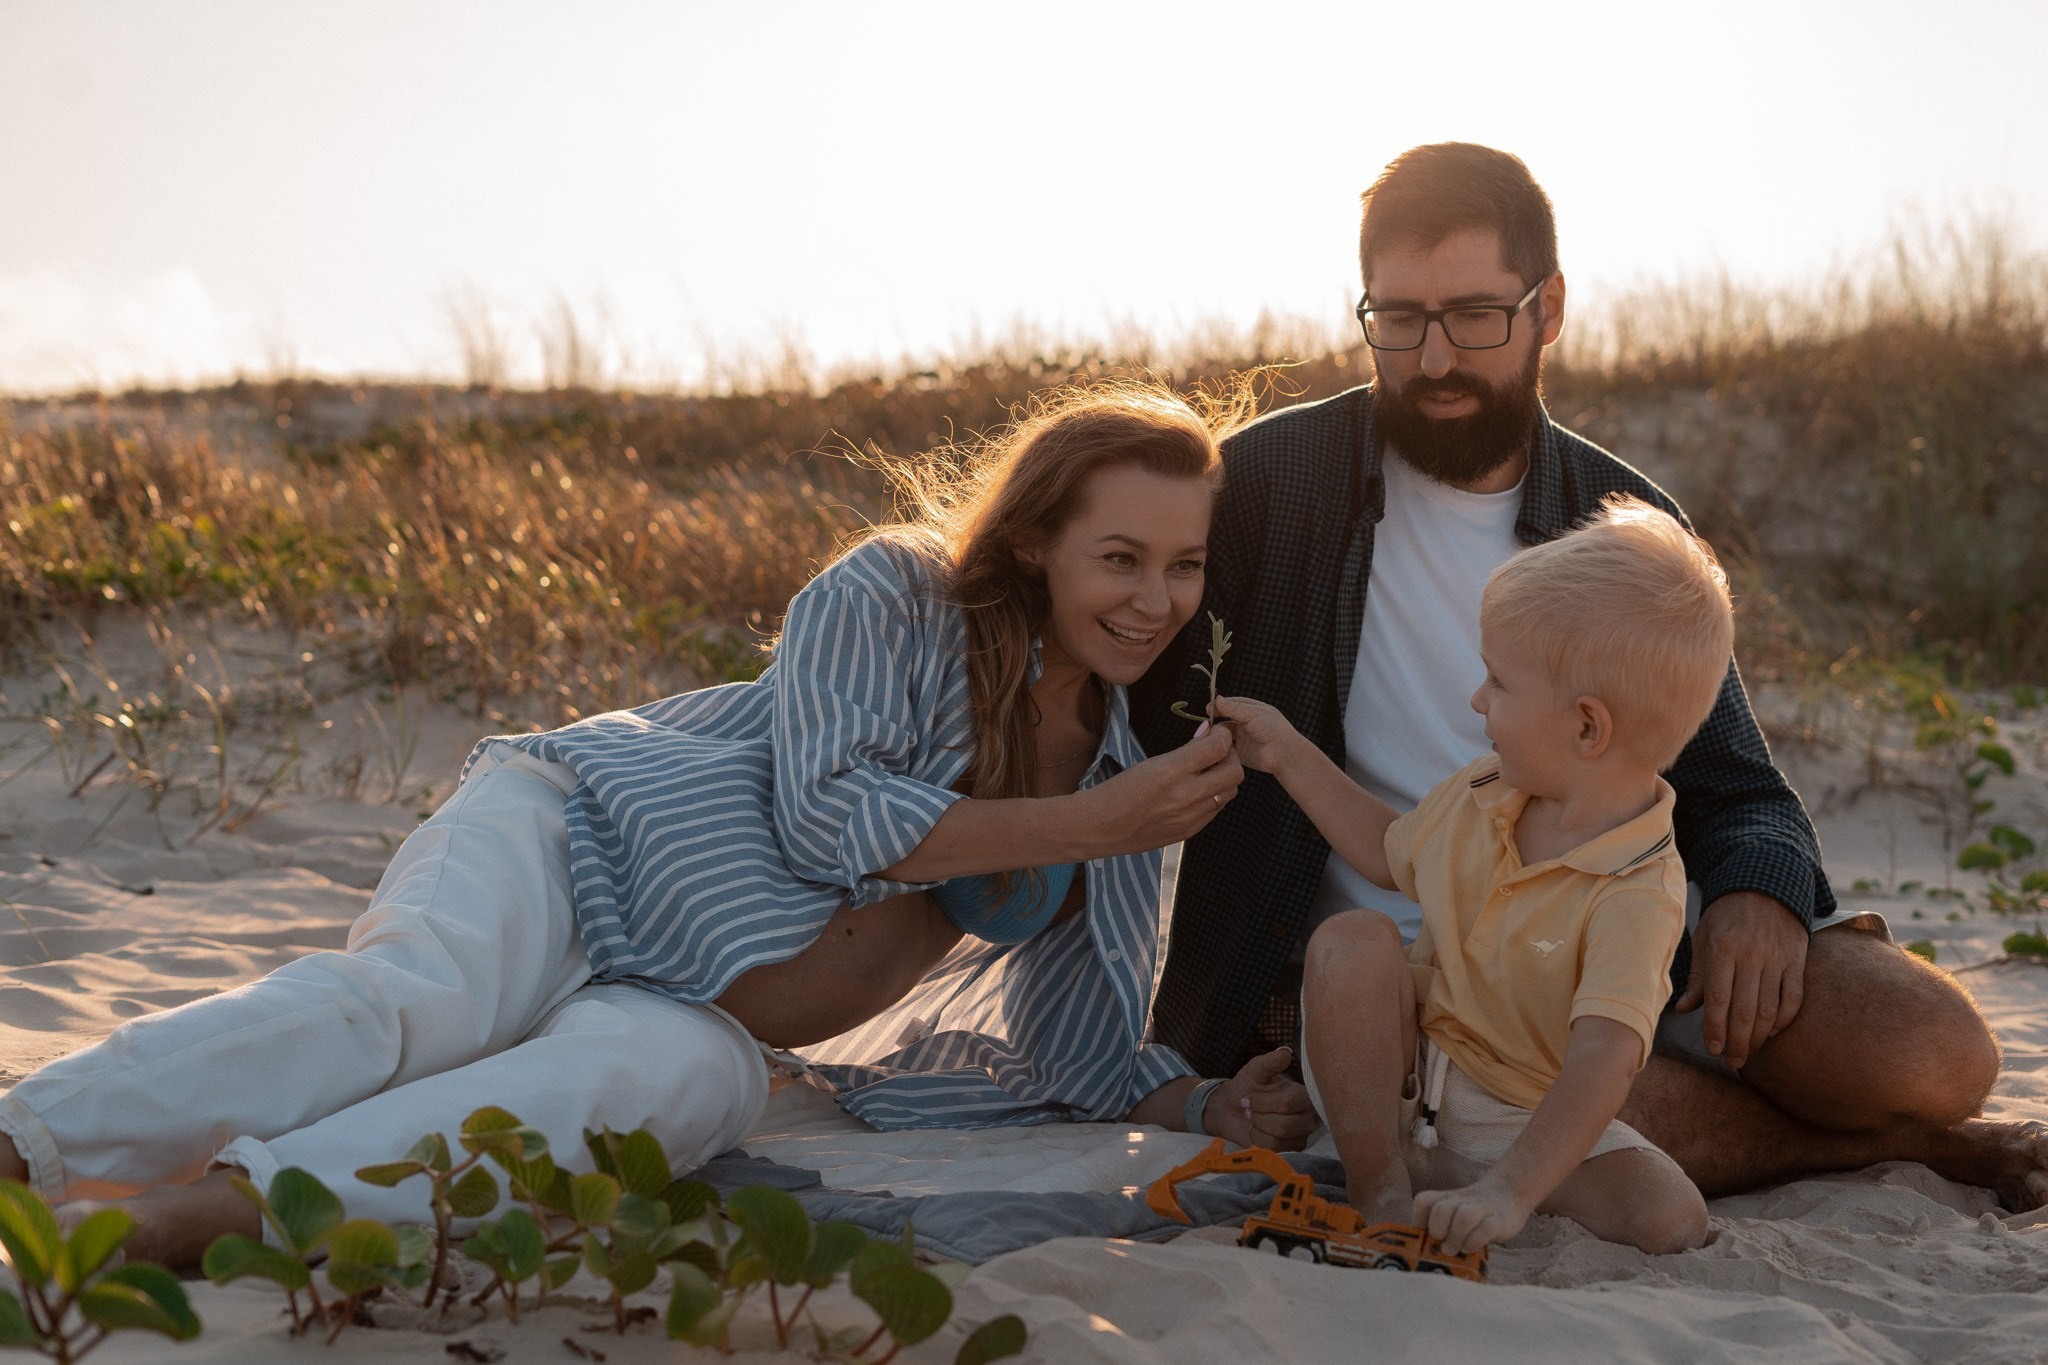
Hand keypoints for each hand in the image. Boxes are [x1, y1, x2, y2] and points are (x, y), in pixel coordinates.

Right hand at [1085, 723, 1241, 854]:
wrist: (1101, 827)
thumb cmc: (1118, 791)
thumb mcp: (1149, 763)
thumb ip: (1184, 749)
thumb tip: (1207, 733)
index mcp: (1171, 771)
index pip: (1217, 748)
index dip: (1224, 735)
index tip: (1219, 732)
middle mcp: (1186, 795)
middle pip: (1235, 772)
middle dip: (1231, 756)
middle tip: (1218, 751)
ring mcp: (1191, 817)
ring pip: (1230, 792)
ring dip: (1225, 778)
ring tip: (1208, 772)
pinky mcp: (1190, 831)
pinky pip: (1216, 810)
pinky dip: (1214, 796)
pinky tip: (1197, 791)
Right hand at [1208, 696, 1307, 775]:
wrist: (1283, 753)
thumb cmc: (1273, 729)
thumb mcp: (1253, 713)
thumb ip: (1234, 708)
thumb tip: (1217, 699)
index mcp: (1253, 710)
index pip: (1233, 703)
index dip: (1221, 704)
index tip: (1209, 706)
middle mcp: (1248, 723)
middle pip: (1227, 717)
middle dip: (1217, 716)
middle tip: (1207, 717)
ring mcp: (1244, 737)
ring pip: (1225, 731)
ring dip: (1218, 731)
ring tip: (1212, 731)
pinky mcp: (1240, 751)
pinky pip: (1226, 746)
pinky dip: (1220, 744)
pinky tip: (1215, 742)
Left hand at [1208, 1047, 1318, 1150]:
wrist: (1231, 1109)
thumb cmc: (1247, 1087)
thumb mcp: (1255, 1071)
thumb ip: (1269, 1062)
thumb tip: (1285, 1052)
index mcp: (1303, 1095)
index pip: (1288, 1104)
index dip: (1263, 1103)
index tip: (1248, 1098)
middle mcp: (1307, 1117)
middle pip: (1285, 1125)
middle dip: (1259, 1117)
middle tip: (1249, 1110)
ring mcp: (1301, 1135)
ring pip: (1279, 1138)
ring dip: (1257, 1128)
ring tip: (1253, 1119)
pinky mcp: (1291, 1150)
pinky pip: (1273, 1150)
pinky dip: (1257, 1139)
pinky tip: (1256, 1131)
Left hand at [1412, 1176, 1530, 1255]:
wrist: (1509, 1194)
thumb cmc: (1474, 1214)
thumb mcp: (1454, 1213)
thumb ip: (1438, 1226)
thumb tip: (1420, 1250)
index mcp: (1446, 1198)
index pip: (1423, 1201)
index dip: (1418, 1220)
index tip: (1423, 1237)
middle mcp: (1462, 1201)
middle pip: (1441, 1209)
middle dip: (1438, 1230)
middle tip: (1441, 1245)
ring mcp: (1482, 1209)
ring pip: (1464, 1216)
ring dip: (1456, 1237)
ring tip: (1454, 1250)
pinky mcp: (1500, 1220)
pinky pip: (1487, 1228)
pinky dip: (1475, 1241)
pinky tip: (1470, 1248)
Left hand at [1673, 891, 1806, 1067]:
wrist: (1765, 886)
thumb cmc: (1726, 915)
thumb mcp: (1704, 937)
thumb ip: (1698, 976)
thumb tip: (1682, 1009)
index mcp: (1723, 948)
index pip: (1717, 998)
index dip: (1714, 1028)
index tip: (1713, 1049)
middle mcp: (1752, 955)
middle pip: (1745, 1010)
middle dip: (1738, 1041)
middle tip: (1733, 1061)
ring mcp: (1778, 959)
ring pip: (1770, 1009)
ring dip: (1760, 1037)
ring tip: (1750, 1052)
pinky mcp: (1798, 961)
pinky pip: (1794, 999)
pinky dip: (1784, 1020)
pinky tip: (1772, 1032)